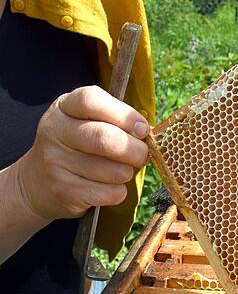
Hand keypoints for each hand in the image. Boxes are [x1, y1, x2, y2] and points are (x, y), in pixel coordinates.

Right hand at [12, 86, 149, 219]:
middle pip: (105, 138)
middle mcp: (55, 132)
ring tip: (122, 170)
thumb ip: (114, 120)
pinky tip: (110, 186)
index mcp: (64, 107)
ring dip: (127, 172)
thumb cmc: (76, 145)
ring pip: (112, 170)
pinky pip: (109, 193)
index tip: (142, 128)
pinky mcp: (63, 191)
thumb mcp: (87, 121)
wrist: (36, 181)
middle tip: (143, 155)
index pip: (91, 100)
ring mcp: (56, 162)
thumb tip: (145, 132)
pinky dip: (119, 191)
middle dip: (135, 150)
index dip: (124, 114)